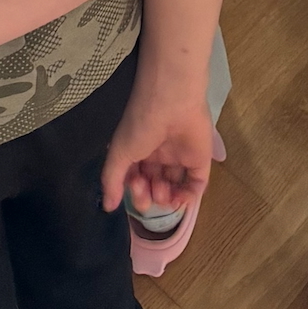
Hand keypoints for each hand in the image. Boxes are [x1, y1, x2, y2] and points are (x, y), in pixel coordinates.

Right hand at [100, 80, 216, 216]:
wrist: (172, 100)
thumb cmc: (141, 124)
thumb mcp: (119, 151)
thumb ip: (112, 180)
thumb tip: (107, 207)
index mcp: (139, 149)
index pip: (136, 178)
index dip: (134, 190)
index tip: (135, 190)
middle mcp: (159, 154)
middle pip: (154, 185)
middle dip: (149, 196)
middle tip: (147, 196)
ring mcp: (180, 157)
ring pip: (173, 187)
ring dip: (166, 199)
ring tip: (162, 195)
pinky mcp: (200, 159)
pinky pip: (195, 185)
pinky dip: (188, 197)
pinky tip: (179, 200)